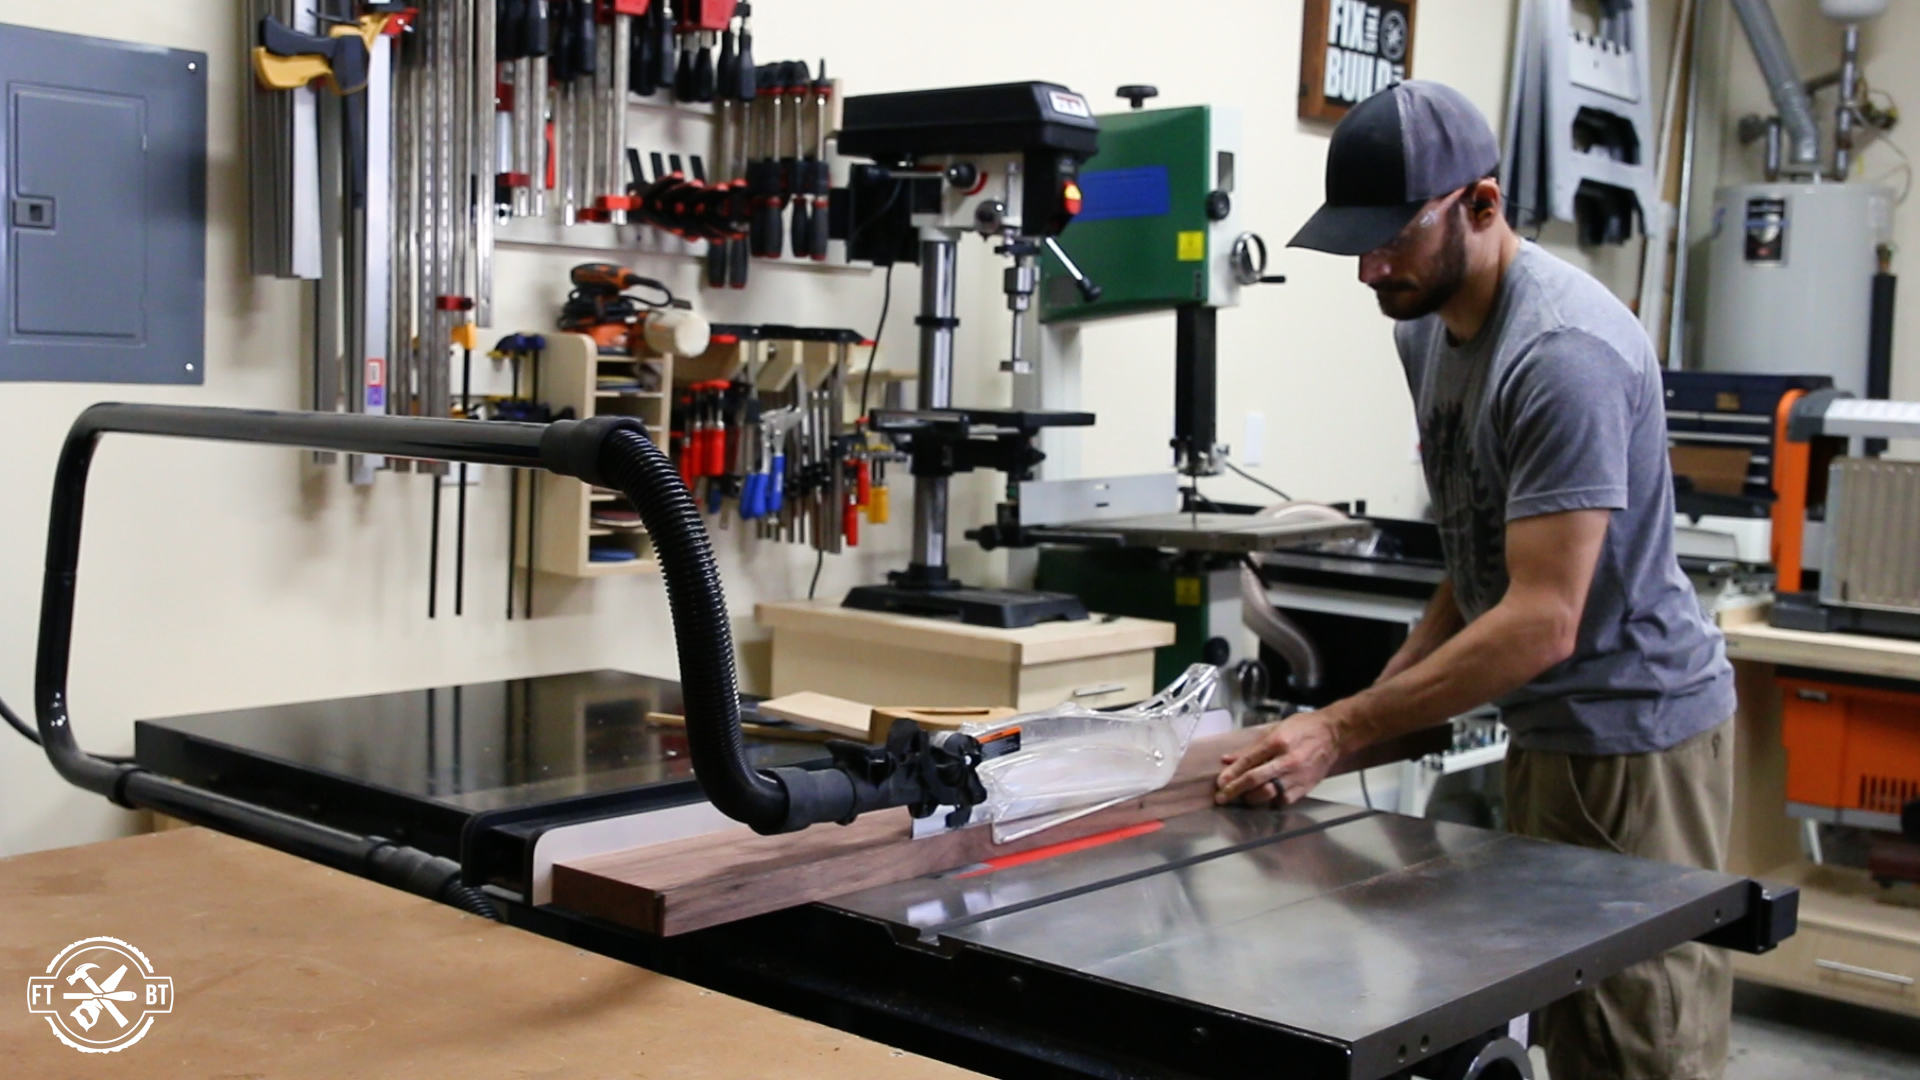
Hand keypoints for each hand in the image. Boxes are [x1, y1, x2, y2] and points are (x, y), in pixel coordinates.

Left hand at [1215, 710, 1342, 806]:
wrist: (1333, 735)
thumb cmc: (1305, 728)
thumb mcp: (1275, 730)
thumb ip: (1251, 748)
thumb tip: (1228, 759)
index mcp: (1278, 742)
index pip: (1248, 761)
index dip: (1232, 773)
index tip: (1221, 782)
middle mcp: (1287, 761)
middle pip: (1255, 779)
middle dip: (1235, 790)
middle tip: (1222, 797)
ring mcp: (1297, 776)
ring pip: (1268, 793)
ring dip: (1251, 798)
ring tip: (1242, 798)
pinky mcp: (1305, 787)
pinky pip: (1283, 801)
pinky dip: (1271, 802)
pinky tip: (1263, 799)